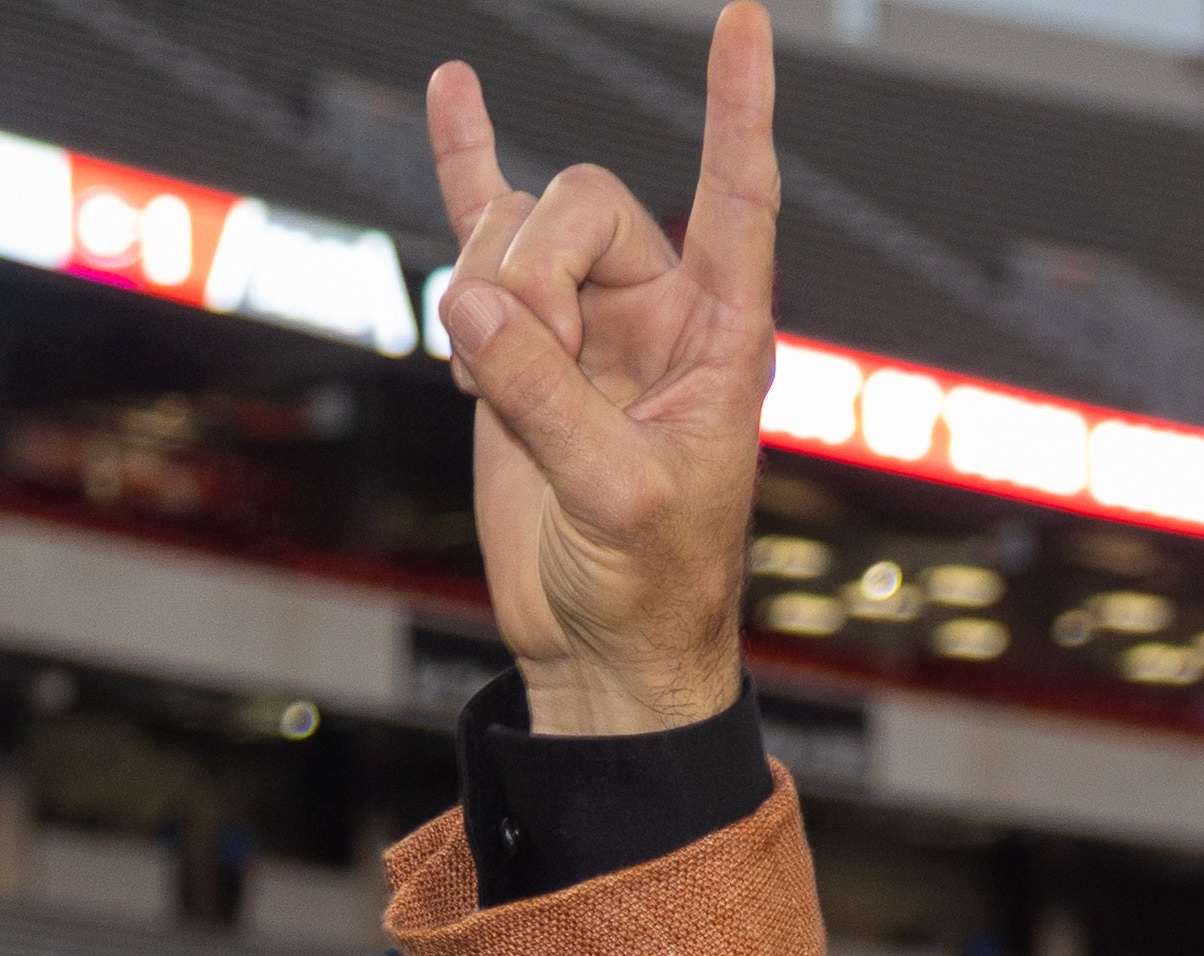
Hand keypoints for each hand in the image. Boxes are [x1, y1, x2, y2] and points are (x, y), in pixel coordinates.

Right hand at [425, 6, 778, 735]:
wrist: (599, 644)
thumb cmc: (646, 582)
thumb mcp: (616, 495)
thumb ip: (547, 396)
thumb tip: (473, 299)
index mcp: (720, 336)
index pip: (739, 197)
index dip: (740, 110)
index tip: (747, 19)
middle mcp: (657, 309)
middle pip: (579, 205)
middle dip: (531, 271)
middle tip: (514, 365)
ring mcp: (583, 316)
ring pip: (516, 228)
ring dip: (482, 291)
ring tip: (485, 382)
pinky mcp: (516, 336)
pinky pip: (483, 224)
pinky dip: (465, 160)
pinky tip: (456, 88)